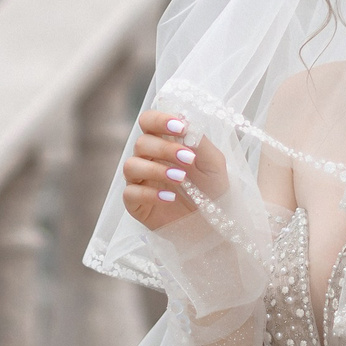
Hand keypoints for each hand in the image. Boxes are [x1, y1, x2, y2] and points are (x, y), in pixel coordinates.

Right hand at [121, 110, 227, 231]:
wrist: (215, 225)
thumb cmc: (214, 190)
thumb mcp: (214, 162)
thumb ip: (199, 141)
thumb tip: (184, 120)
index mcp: (164, 143)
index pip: (149, 121)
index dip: (159, 120)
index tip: (179, 127)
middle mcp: (148, 159)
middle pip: (141, 142)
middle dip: (164, 148)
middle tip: (188, 158)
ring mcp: (140, 181)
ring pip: (131, 165)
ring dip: (156, 169)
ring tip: (181, 178)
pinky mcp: (136, 204)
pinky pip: (130, 193)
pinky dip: (149, 194)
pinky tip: (170, 198)